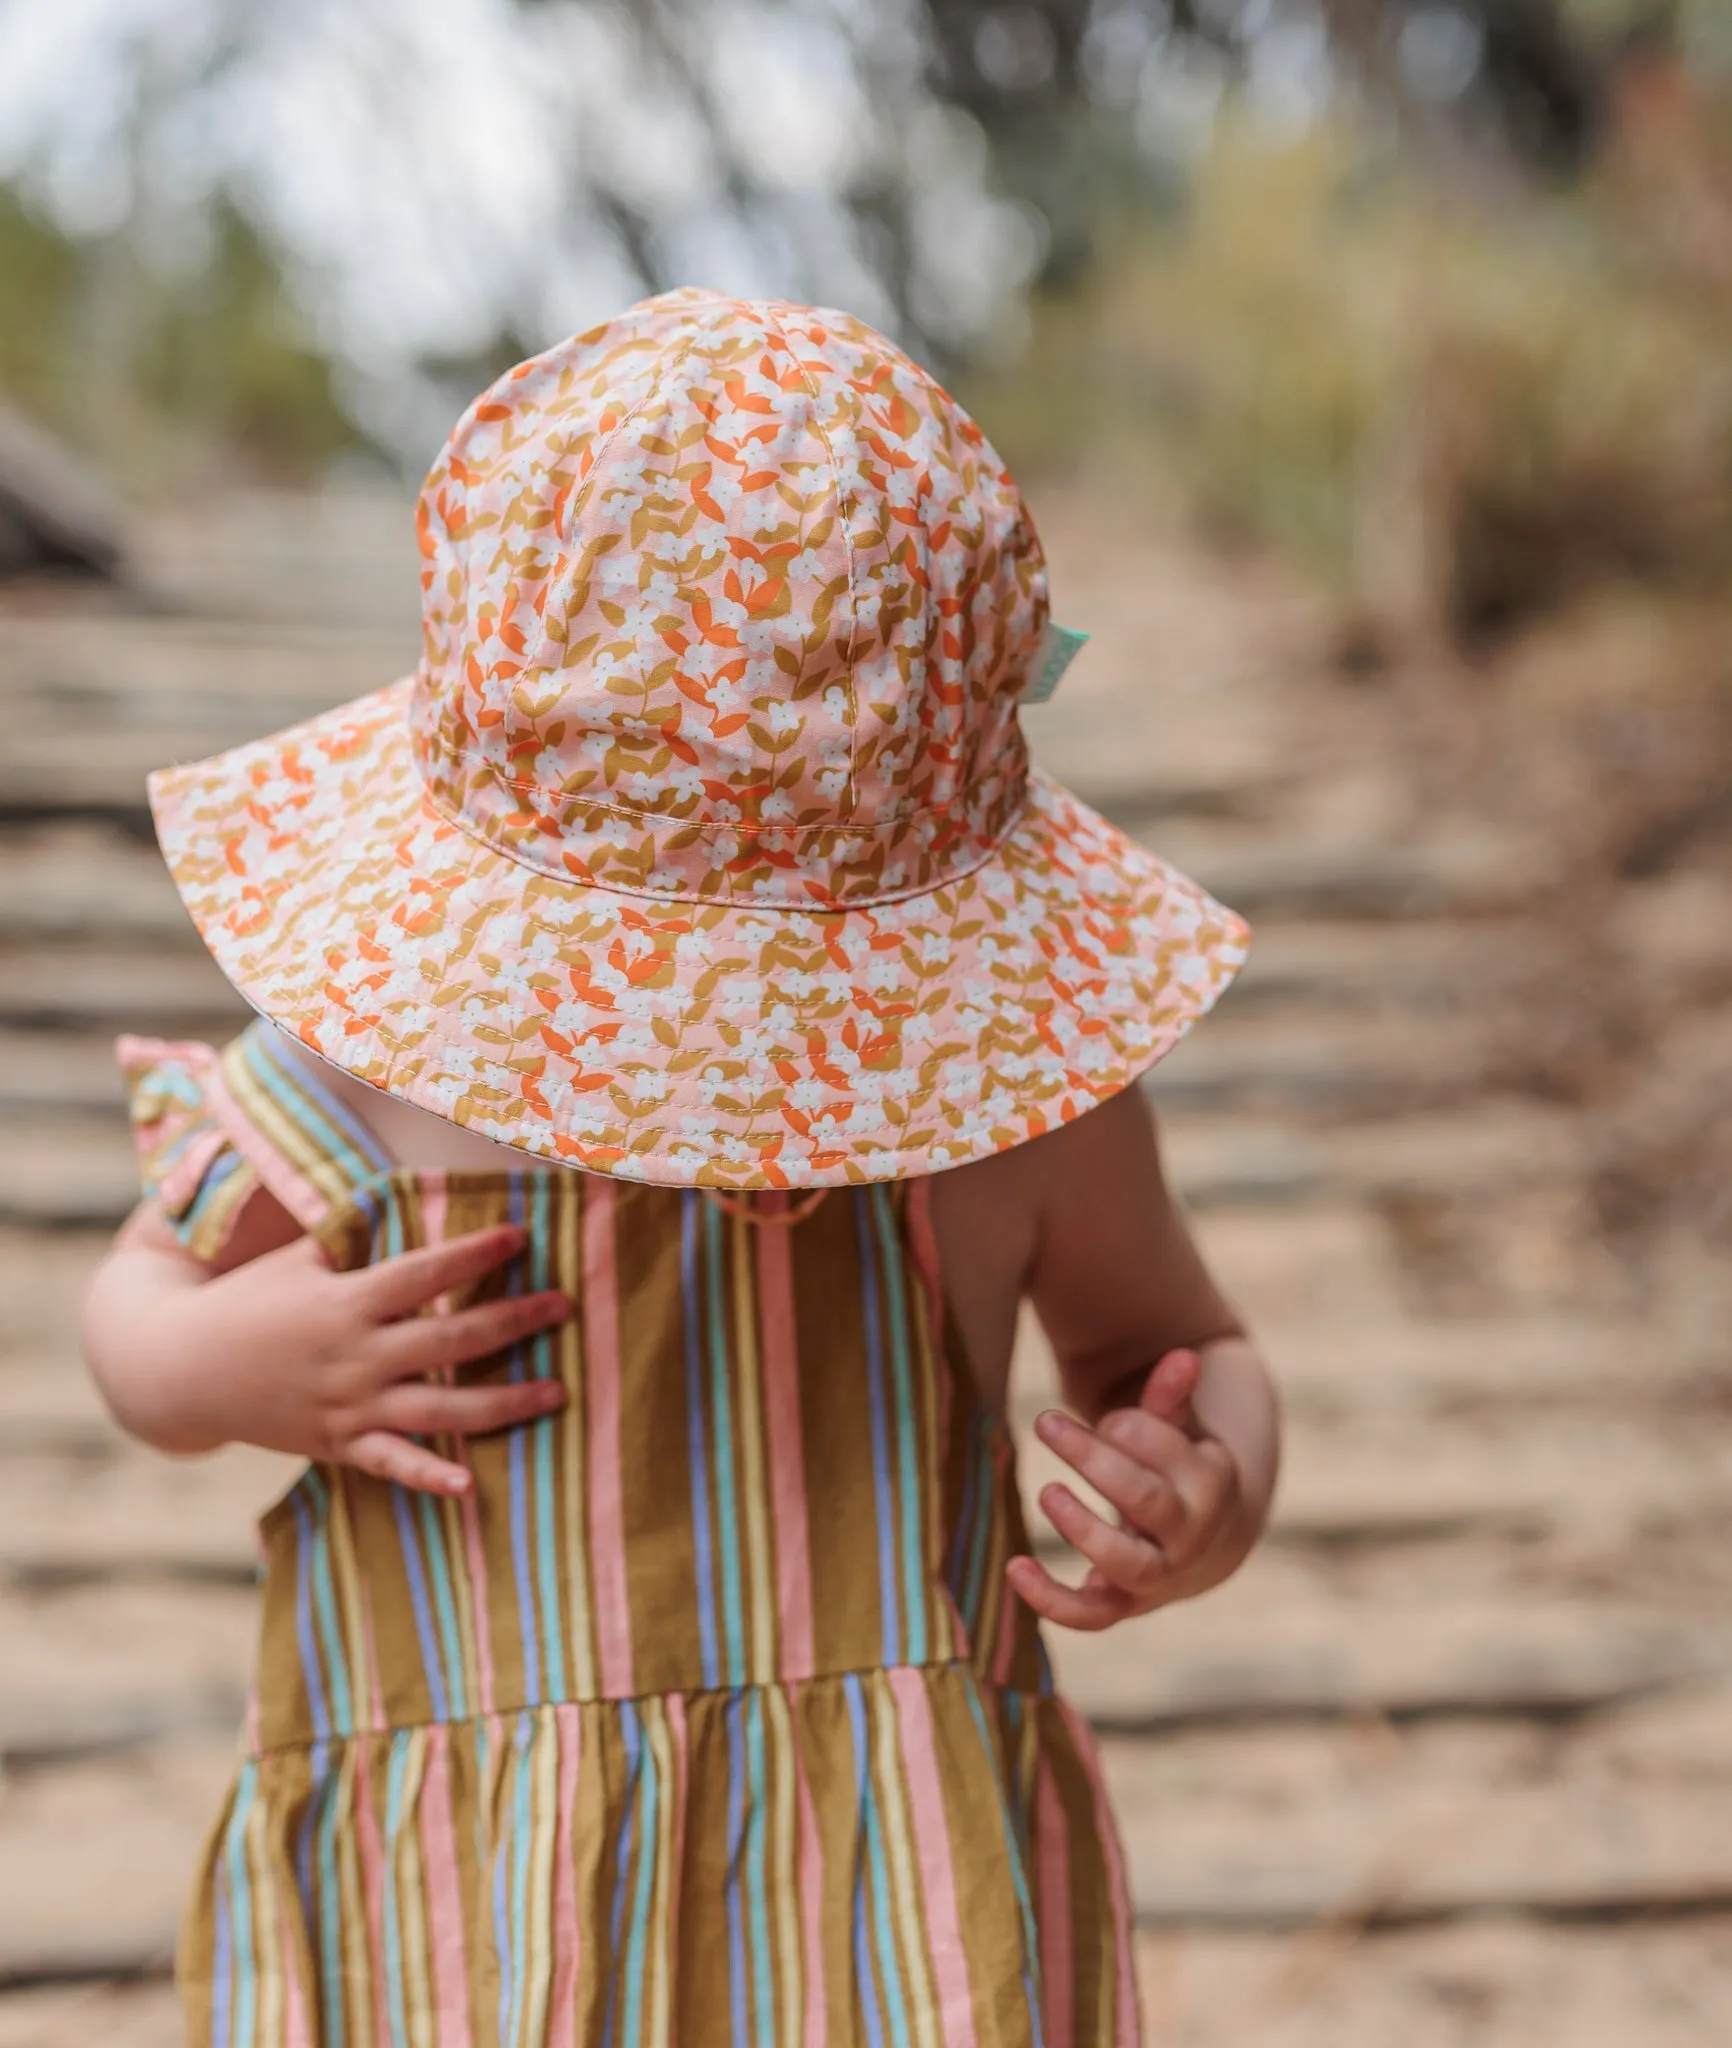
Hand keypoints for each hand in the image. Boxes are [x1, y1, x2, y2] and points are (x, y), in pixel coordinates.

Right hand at [97, 1222, 569, 1495]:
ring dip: (504, 1403)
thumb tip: (401, 1187)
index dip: (473, 1254)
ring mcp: (350, 1406)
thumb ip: (354, 1233)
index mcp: (346, 1300)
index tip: (521, 1236)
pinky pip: (392, 1465)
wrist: (184, 1371)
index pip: (424, 1274)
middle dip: (513, 1323)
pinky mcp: (340, 1445)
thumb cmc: (250, 1301)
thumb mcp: (299, 1257)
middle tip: (566, 1307)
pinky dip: (430, 1478)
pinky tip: (470, 1487)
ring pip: (441, 1409)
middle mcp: (356, 1356)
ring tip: (558, 1393)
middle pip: (449, 1340)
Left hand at [1006, 1348, 1248, 1629]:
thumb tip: (1184, 1356)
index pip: (1169, 1452)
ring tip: (1046, 1490)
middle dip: (1096, 1461)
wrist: (1208, 1545)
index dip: (1130, 1429)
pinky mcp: (1125, 1605)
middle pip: (1148, 1501)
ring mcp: (1160, 1576)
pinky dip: (1053, 1600)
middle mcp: (1190, 1535)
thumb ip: (1171, 1397)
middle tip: (1046, 1422)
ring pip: (1129, 1564)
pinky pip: (1092, 1616)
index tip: (1105, 1417)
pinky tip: (1013, 1568)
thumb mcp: (1180, 1432)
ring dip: (1084, 1530)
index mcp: (1210, 1483)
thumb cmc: (1180, 1470)